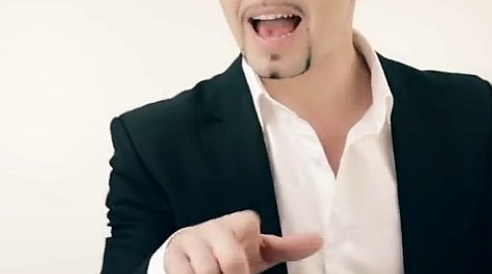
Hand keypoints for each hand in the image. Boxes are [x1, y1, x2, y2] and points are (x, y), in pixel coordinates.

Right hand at [164, 210, 322, 273]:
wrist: (188, 254)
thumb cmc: (232, 252)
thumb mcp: (260, 250)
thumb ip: (287, 247)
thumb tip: (319, 240)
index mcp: (240, 223)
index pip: (251, 247)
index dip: (248, 267)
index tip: (246, 269)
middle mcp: (215, 227)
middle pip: (231, 262)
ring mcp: (191, 240)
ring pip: (207, 271)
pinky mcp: (172, 255)